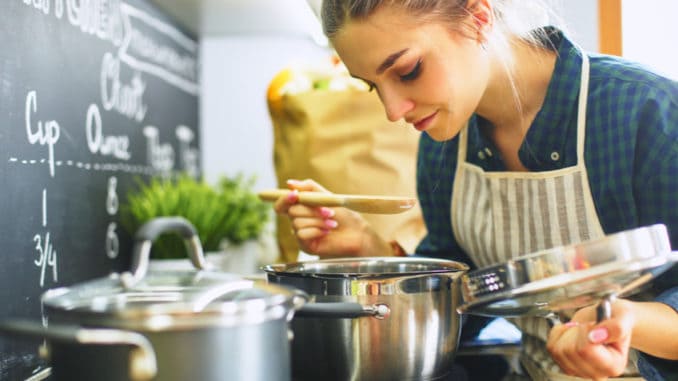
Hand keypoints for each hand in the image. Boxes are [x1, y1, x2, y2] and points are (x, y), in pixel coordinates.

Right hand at [273, 179, 388, 257]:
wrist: (355, 232)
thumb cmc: (343, 215)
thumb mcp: (326, 196)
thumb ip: (309, 188)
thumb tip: (289, 183)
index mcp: (300, 208)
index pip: (281, 204)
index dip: (284, 199)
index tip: (295, 195)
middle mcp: (297, 221)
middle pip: (291, 211)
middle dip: (312, 210)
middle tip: (329, 212)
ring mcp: (300, 234)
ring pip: (297, 223)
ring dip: (318, 221)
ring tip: (332, 223)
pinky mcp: (305, 245)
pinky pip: (301, 234)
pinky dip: (316, 230)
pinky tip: (327, 232)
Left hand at [546, 299, 635, 379]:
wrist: (607, 318)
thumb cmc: (617, 318)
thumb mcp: (624, 316)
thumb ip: (616, 327)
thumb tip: (596, 336)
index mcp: (614, 365)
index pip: (586, 350)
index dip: (585, 331)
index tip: (593, 324)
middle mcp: (598, 373)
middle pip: (570, 351)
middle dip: (576, 331)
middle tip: (588, 326)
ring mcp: (580, 371)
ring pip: (558, 350)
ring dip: (566, 332)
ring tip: (580, 329)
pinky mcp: (566, 365)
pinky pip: (551, 348)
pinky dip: (557, 335)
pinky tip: (570, 332)